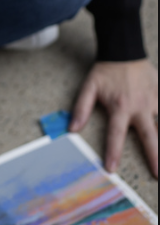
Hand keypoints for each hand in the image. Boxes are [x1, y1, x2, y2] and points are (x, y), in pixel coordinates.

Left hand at [70, 59, 157, 177]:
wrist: (124, 50)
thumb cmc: (106, 71)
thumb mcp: (89, 87)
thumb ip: (81, 108)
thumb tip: (72, 128)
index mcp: (120, 107)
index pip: (115, 135)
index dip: (112, 153)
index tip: (111, 169)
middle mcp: (139, 107)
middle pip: (150, 137)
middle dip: (154, 157)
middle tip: (157, 175)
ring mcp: (153, 101)